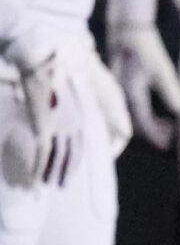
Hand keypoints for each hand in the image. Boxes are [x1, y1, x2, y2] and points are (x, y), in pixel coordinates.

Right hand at [1, 24, 85, 186]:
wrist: (41, 57)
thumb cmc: (48, 71)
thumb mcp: (57, 95)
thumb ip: (58, 111)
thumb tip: (50, 123)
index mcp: (77, 114)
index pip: (80, 145)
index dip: (74, 162)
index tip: (68, 172)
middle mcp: (72, 120)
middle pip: (72, 154)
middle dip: (65, 172)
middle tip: (58, 186)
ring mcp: (60, 122)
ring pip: (57, 156)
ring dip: (49, 173)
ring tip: (44, 186)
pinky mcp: (45, 122)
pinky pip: (43, 150)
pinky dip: (38, 165)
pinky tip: (34, 177)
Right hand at [107, 0, 179, 149]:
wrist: (127, 31)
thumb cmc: (146, 48)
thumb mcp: (162, 69)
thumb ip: (171, 90)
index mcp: (130, 93)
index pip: (142, 123)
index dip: (156, 136)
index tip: (169, 145)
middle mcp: (120, 96)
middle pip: (135, 126)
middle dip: (154, 135)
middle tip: (173, 138)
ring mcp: (117, 93)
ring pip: (133, 119)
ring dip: (150, 126)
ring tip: (170, 127)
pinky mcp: (119, 90)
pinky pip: (130, 110)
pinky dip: (144, 118)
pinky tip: (160, 117)